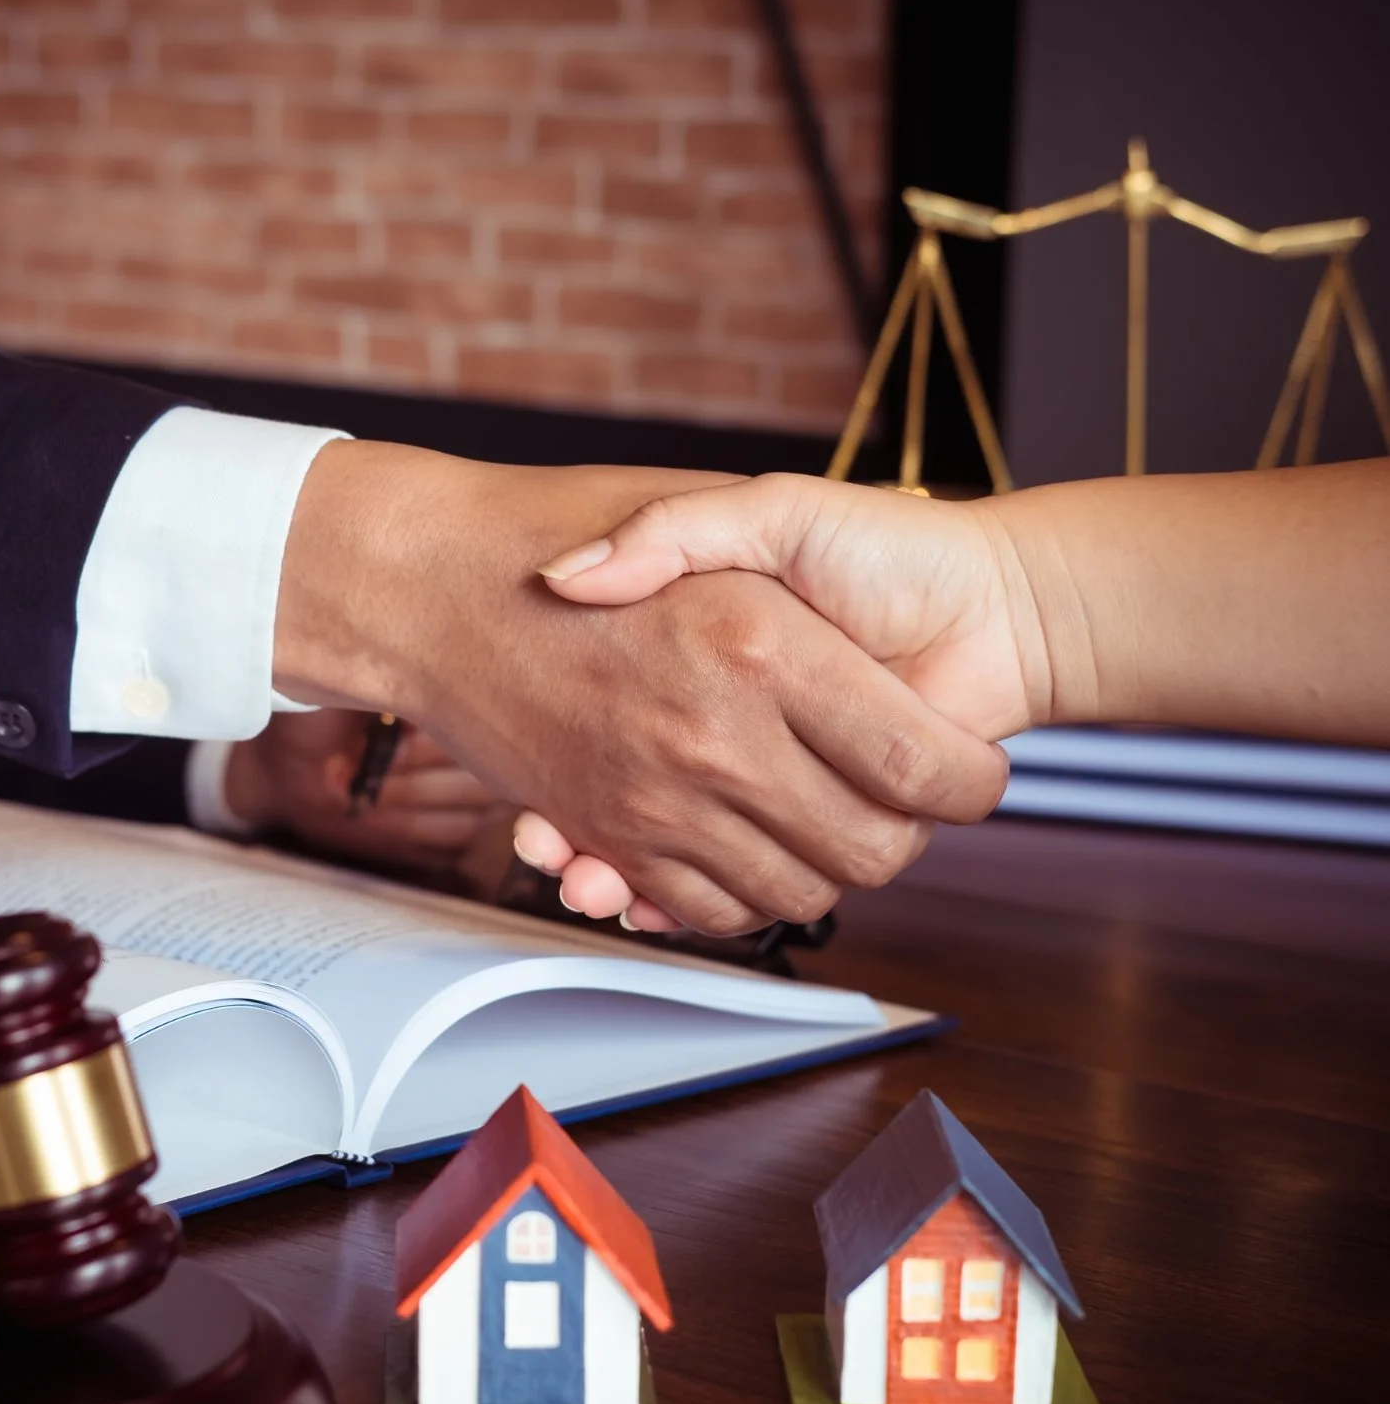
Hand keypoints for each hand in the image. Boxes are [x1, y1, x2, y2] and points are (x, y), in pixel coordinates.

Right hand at [272, 445, 1009, 934]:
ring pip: (798, 894)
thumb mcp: (700, 495)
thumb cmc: (569, 514)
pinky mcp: (610, 833)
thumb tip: (854, 637)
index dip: (970, 782)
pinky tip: (754, 849)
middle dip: (907, 836)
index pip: (923, 763)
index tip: (971, 771)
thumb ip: (801, 554)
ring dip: (828, 872)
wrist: (432, 579)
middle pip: (874, 850)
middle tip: (903, 800)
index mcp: (768, 646)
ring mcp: (659, 796)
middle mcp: (718, 736)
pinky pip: (706, 908)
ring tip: (831, 821)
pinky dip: (743, 899)